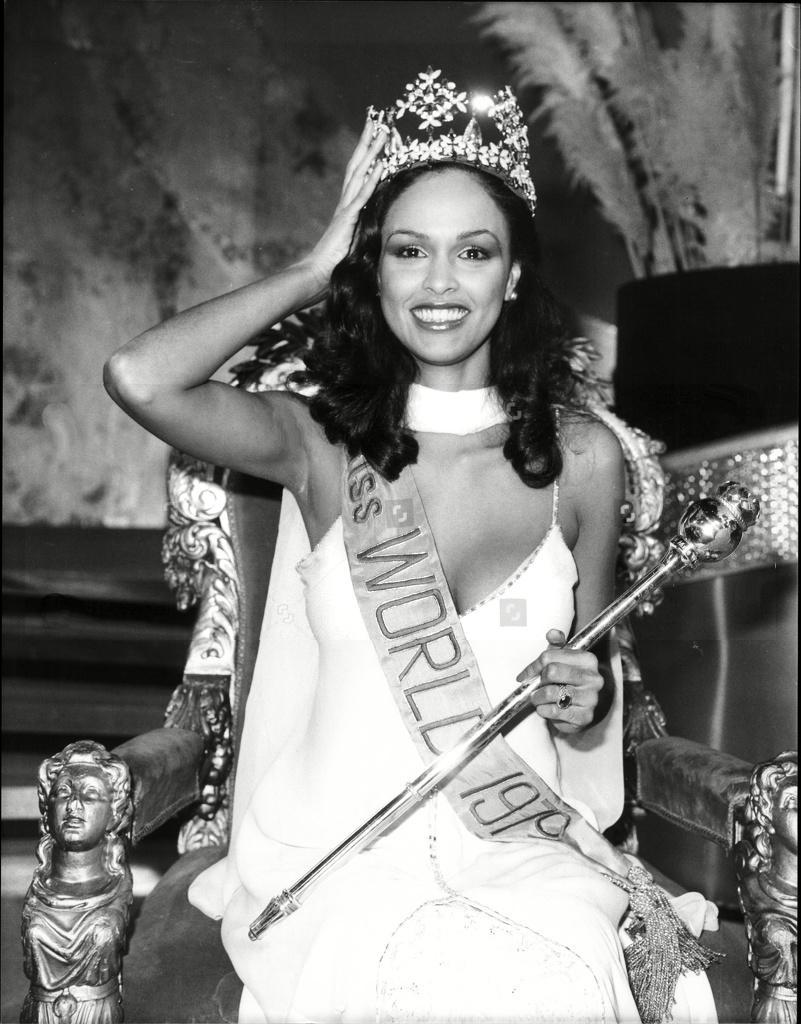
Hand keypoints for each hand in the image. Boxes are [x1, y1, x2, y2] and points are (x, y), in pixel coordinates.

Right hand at [301, 116, 388, 300]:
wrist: (317, 274)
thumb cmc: (335, 263)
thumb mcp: (355, 242)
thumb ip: (364, 230)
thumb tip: (379, 227)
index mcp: (348, 206)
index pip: (359, 172)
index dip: (368, 152)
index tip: (377, 132)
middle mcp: (346, 202)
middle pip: (357, 164)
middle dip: (368, 140)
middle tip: (378, 117)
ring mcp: (345, 210)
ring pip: (360, 173)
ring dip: (372, 152)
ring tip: (383, 131)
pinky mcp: (347, 221)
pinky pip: (361, 197)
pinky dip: (371, 180)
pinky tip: (380, 165)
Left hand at [516, 629, 602, 732]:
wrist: (582, 708)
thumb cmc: (569, 681)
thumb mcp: (563, 660)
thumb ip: (557, 645)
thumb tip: (552, 633)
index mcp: (588, 660)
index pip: (550, 656)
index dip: (534, 666)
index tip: (526, 674)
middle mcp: (593, 678)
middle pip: (551, 672)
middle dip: (538, 681)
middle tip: (536, 686)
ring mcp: (591, 698)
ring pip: (551, 692)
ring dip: (537, 697)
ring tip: (538, 698)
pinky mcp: (585, 716)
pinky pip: (555, 711)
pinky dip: (544, 710)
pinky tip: (545, 708)